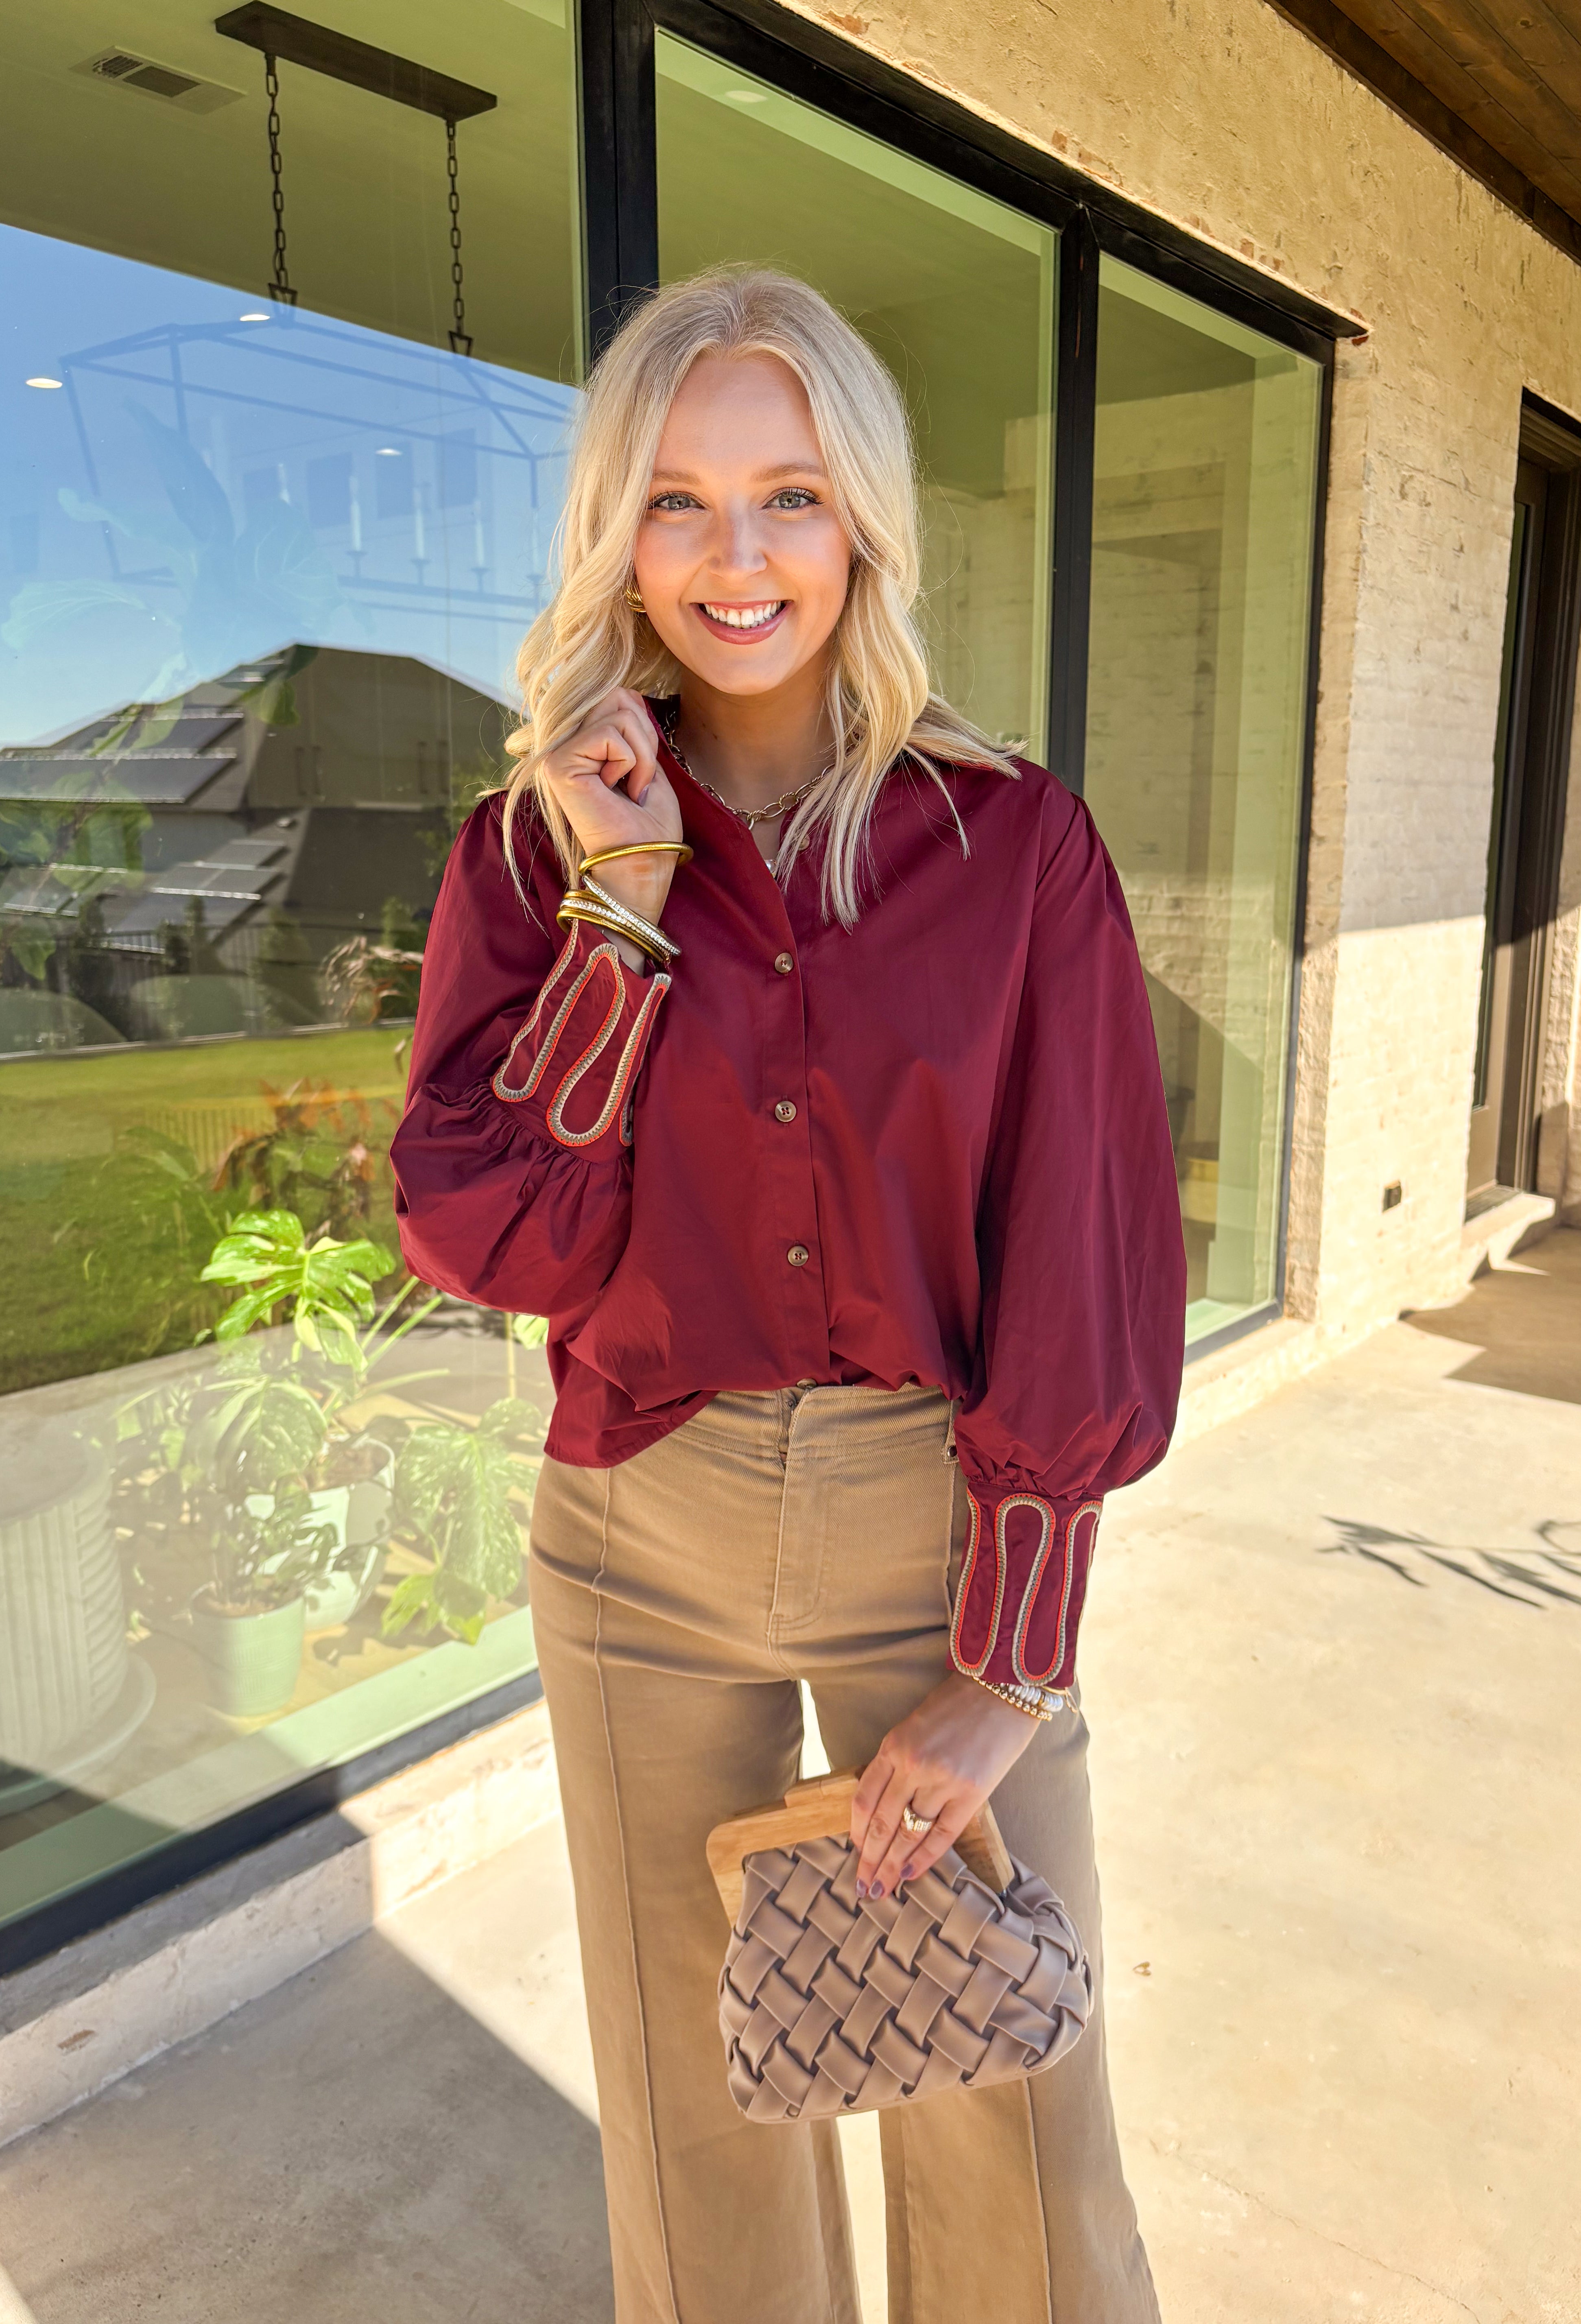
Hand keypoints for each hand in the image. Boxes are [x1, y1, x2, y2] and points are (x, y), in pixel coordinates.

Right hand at [537, 688, 683, 939]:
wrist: (643, 866)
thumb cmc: (649, 825)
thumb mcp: (646, 760)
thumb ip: (630, 722)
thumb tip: (624, 689)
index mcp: (579, 744)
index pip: (619, 695)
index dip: (644, 730)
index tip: (639, 774)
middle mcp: (561, 745)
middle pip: (618, 695)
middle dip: (644, 738)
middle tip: (637, 781)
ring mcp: (556, 754)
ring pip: (619, 711)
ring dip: (642, 756)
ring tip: (629, 790)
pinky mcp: (558, 765)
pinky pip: (612, 734)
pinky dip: (632, 764)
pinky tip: (619, 793)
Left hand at [850, 1670, 1038, 1899]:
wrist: (1001, 1688)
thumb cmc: (956, 1705)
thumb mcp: (913, 1726)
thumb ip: (897, 1761)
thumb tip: (884, 1806)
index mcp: (894, 1746)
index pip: (865, 1799)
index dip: (857, 1832)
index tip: (854, 1854)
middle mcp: (913, 1765)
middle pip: (882, 1823)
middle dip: (870, 1860)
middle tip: (863, 1888)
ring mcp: (943, 1781)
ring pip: (909, 1833)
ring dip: (893, 1866)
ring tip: (881, 1890)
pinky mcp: (972, 1793)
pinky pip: (943, 1834)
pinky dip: (925, 1858)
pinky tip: (911, 1876)